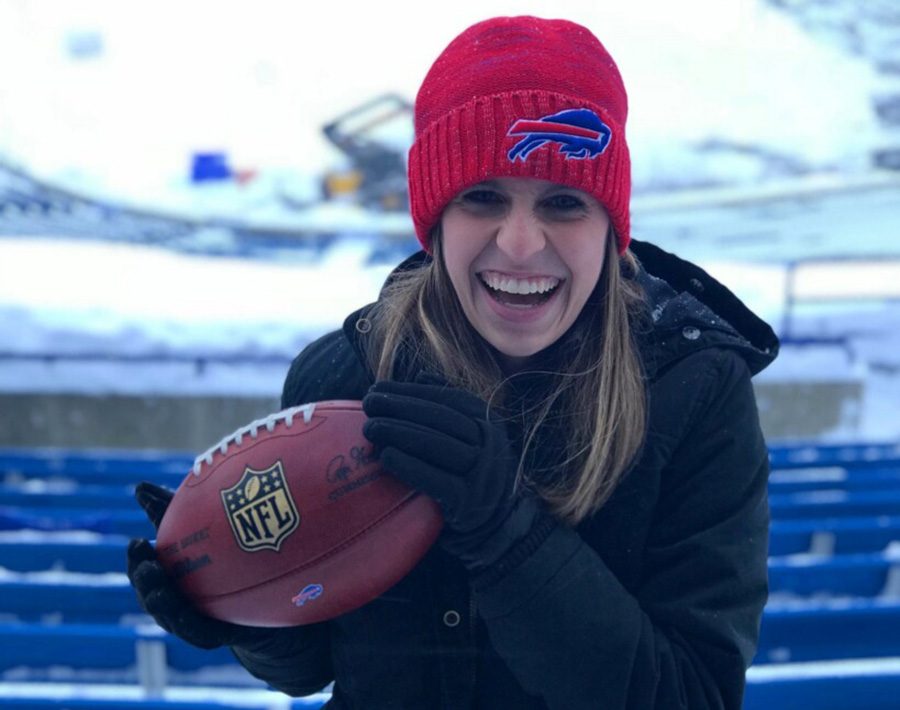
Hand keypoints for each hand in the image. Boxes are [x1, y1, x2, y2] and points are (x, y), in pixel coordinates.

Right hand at [127, 482, 282, 649]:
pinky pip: (196, 633)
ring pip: (168, 616)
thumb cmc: (222, 559)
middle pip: (149, 593)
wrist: (263, 599)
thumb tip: (140, 486)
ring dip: (160, 604)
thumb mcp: (200, 530)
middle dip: (144, 581)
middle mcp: (172, 600)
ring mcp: (189, 621)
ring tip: (159, 589)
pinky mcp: (210, 636)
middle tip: (149, 565)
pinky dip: (187, 625)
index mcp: (166, 577)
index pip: (144, 567)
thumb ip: (170, 511)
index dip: (137, 557)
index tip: (138, 542)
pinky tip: (185, 614)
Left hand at [362, 379, 541, 570]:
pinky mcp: (468, 502)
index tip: (378, 387)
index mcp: (488, 422)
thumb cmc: (471, 475)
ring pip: (436, 445)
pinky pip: (436, 480)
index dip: (411, 392)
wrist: (497, 527)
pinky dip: (409, 466)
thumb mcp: (470, 437)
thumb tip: (419, 376)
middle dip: (400, 407)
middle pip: (440, 418)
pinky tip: (385, 457)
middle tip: (368, 403)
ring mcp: (482, 473)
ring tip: (370, 427)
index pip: (447, 399)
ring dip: (399, 432)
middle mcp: (490, 444)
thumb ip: (449, 406)